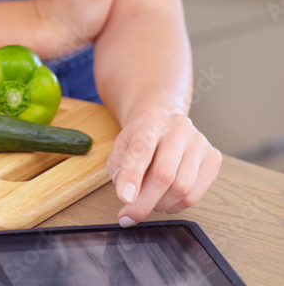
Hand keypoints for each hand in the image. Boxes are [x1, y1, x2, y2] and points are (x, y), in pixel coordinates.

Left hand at [106, 105, 222, 223]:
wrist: (167, 124)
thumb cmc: (142, 138)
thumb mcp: (122, 145)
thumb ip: (119, 167)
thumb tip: (127, 195)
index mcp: (152, 119)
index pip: (142, 148)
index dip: (132, 175)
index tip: (125, 198)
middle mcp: (179, 127)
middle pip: (164, 173)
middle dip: (144, 201)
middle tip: (130, 215)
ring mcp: (199, 142)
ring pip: (182, 188)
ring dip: (160, 204)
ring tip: (150, 201)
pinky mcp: (213, 158)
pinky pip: (194, 195)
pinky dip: (176, 205)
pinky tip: (166, 198)